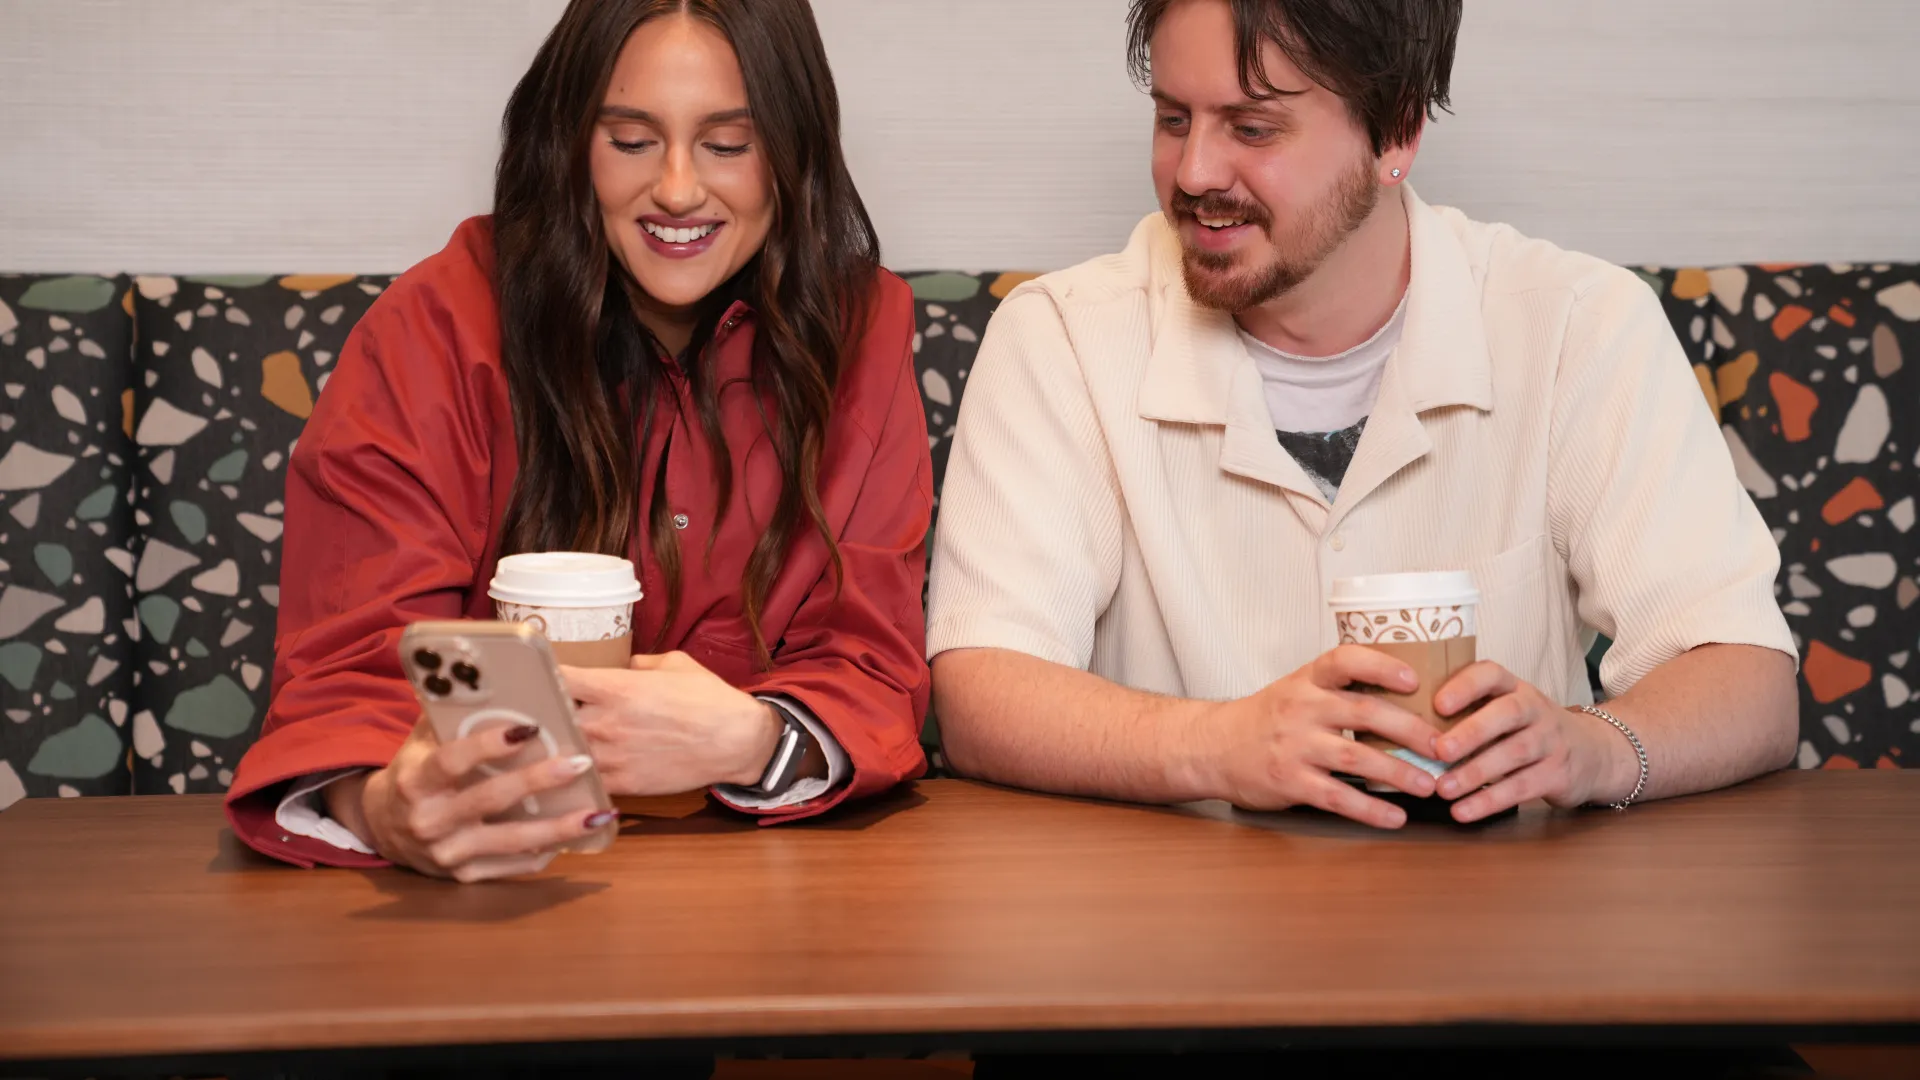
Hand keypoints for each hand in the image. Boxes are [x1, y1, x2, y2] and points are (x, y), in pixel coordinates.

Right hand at [333, 716, 616, 882]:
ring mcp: (447, 852)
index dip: (488, 745)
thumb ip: (454, 717)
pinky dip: (546, 851)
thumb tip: (495, 680)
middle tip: (581, 762)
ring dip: (558, 828)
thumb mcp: (423, 741)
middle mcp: (429, 820)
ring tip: (597, 813)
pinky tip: (576, 836)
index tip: (529, 728)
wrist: (385, 825)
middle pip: (490, 799)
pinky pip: (511, 866)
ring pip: (510, 841)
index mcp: (417, 780)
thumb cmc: (417, 771)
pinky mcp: (464, 875)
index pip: (452, 760)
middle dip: (538, 780)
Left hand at [561, 651, 783, 795]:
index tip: (539, 675)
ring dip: (553, 748)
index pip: (558, 677)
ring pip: (560, 753)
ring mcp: (611, 756)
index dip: (543, 674)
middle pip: (550, 717)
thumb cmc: (709, 699)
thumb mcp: (675, 665)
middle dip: (544, 713)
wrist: (736, 740)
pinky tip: (569, 774)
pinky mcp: (621, 783)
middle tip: (537, 712)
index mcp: (615, 688)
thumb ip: (642, 664)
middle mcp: (605, 722)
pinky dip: (573, 778)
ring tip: (547, 744)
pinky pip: (582, 782)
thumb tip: (628, 665)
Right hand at [1200, 644, 1444, 828]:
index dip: (1382, 666)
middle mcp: (1302, 707)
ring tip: (1431, 785)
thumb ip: (1341, 691)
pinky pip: (1336, 797)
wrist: (1213, 747)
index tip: (1415, 680)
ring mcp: (1295, 745)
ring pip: (1357, 758)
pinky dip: (1370, 810)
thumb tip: (1410, 700)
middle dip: (1412, 731)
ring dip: (1399, 774)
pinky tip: (1395, 818)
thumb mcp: (1298, 689)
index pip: (1345, 660)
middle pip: (1365, 713)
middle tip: (1445, 746)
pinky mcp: (1289, 781)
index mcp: (1307, 680)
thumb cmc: (1267, 718)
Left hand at [1429, 661, 1634, 821]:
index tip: (1437, 703)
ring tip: (1442, 789)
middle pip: (1507, 714)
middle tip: (1438, 751)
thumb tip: (1402, 726)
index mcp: (1514, 688)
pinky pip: (1522, 787)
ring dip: (1475, 773)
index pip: (1492, 674)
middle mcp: (1536, 709)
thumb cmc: (1528, 730)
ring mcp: (1551, 741)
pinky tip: (1463, 811)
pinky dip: (1490, 800)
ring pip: (1513, 754)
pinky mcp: (1559, 774)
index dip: (1466, 686)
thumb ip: (1468, 712)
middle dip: (1471, 732)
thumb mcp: (1506, 711)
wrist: (1595, 753)